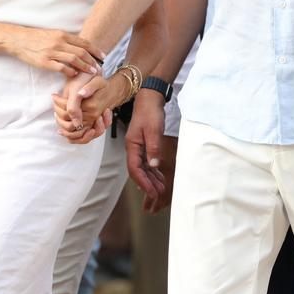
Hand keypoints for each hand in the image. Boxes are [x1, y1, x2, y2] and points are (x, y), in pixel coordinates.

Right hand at [8, 29, 104, 77]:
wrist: (18, 39)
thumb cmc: (36, 38)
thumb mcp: (53, 34)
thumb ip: (66, 40)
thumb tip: (81, 48)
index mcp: (62, 35)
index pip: (84, 43)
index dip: (95, 51)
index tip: (103, 57)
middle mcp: (59, 42)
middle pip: (81, 52)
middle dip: (93, 61)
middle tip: (99, 68)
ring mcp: (51, 52)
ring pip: (74, 60)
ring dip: (85, 67)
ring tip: (91, 73)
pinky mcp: (44, 62)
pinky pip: (61, 68)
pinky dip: (70, 72)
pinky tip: (74, 75)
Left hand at [51, 72, 118, 143]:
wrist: (112, 92)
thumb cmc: (102, 86)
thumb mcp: (97, 81)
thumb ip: (89, 88)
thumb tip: (81, 94)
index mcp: (91, 106)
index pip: (69, 110)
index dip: (59, 103)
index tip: (54, 96)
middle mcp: (92, 117)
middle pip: (69, 122)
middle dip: (58, 113)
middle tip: (54, 104)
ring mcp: (92, 122)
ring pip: (73, 131)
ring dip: (62, 125)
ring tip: (56, 115)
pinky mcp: (91, 126)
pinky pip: (80, 136)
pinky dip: (70, 136)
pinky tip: (61, 130)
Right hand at [126, 90, 167, 205]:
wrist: (150, 99)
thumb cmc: (150, 112)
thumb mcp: (153, 130)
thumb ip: (153, 148)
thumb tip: (154, 166)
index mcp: (132, 146)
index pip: (135, 169)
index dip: (143, 182)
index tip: (152, 192)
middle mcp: (133, 148)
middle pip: (138, 171)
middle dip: (148, 184)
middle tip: (159, 194)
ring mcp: (138, 147)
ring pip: (143, 168)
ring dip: (151, 178)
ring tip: (161, 188)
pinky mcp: (144, 144)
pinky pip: (147, 162)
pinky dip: (153, 170)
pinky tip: (160, 176)